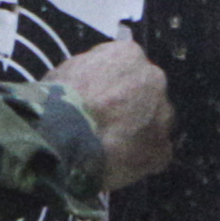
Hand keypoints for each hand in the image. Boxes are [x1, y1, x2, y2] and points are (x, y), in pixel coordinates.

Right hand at [52, 38, 173, 192]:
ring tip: (112, 148)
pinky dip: (140, 160)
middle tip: (108, 123)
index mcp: (128, 55)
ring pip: (155, 123)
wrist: (63, 138)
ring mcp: (162, 116)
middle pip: (148, 94)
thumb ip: (92, 72)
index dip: (113, 85)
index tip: (102, 98)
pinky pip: (155, 154)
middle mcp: (153, 80)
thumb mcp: (67, 71)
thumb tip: (95, 83)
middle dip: (132, 107)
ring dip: (139, 132)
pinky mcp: (162, 150)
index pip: (128, 66)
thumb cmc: (58, 102)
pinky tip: (117, 165)